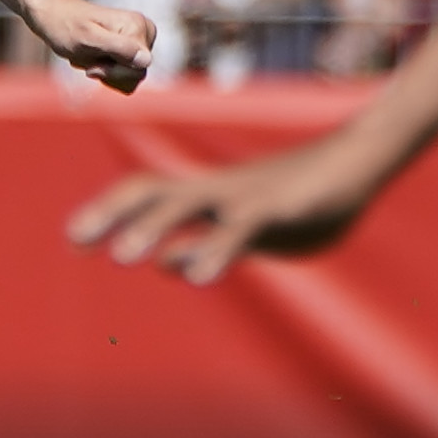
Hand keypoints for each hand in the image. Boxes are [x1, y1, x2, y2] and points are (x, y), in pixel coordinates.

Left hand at [25, 0, 155, 93]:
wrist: (53, 15)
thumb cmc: (66, 26)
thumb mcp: (89, 39)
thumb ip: (119, 48)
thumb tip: (147, 60)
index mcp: (140, 26)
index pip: (138, 69)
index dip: (112, 71)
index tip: (91, 63)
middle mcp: (145, 32)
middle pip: (136, 75)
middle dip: (108, 72)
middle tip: (87, 57)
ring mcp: (139, 41)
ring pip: (131, 78)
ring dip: (105, 72)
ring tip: (89, 55)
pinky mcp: (132, 50)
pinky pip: (125, 77)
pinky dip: (105, 72)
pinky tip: (92, 57)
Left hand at [67, 130, 387, 284]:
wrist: (362, 159)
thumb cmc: (307, 196)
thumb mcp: (252, 231)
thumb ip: (205, 244)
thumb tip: (164, 264)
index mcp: (208, 195)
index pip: (147, 194)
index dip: (110, 211)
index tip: (75, 236)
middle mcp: (217, 189)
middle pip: (152, 190)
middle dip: (111, 212)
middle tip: (76, 238)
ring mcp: (246, 194)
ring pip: (188, 203)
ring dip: (154, 227)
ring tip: (122, 255)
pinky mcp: (280, 207)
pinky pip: (241, 228)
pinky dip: (216, 250)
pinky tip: (198, 277)